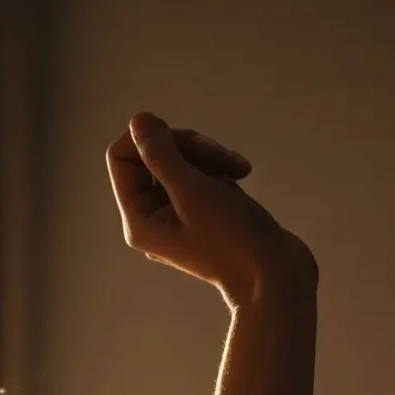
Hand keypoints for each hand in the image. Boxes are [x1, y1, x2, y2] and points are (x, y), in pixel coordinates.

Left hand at [106, 112, 315, 306]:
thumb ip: (161, 154)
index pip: (122, 157)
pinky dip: (219, 167)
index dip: (149, 138)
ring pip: (180, 158)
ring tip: (238, 169)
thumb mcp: (193, 190)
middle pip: (152, 154)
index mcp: (139, 220)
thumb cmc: (232, 238)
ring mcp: (177, 214)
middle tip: (220, 157)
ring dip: (210, 155)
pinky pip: (199, 171)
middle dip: (188, 146)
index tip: (182, 139)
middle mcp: (151, 218)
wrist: (273, 274)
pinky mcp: (201, 210)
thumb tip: (138, 120)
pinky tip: (240, 177)